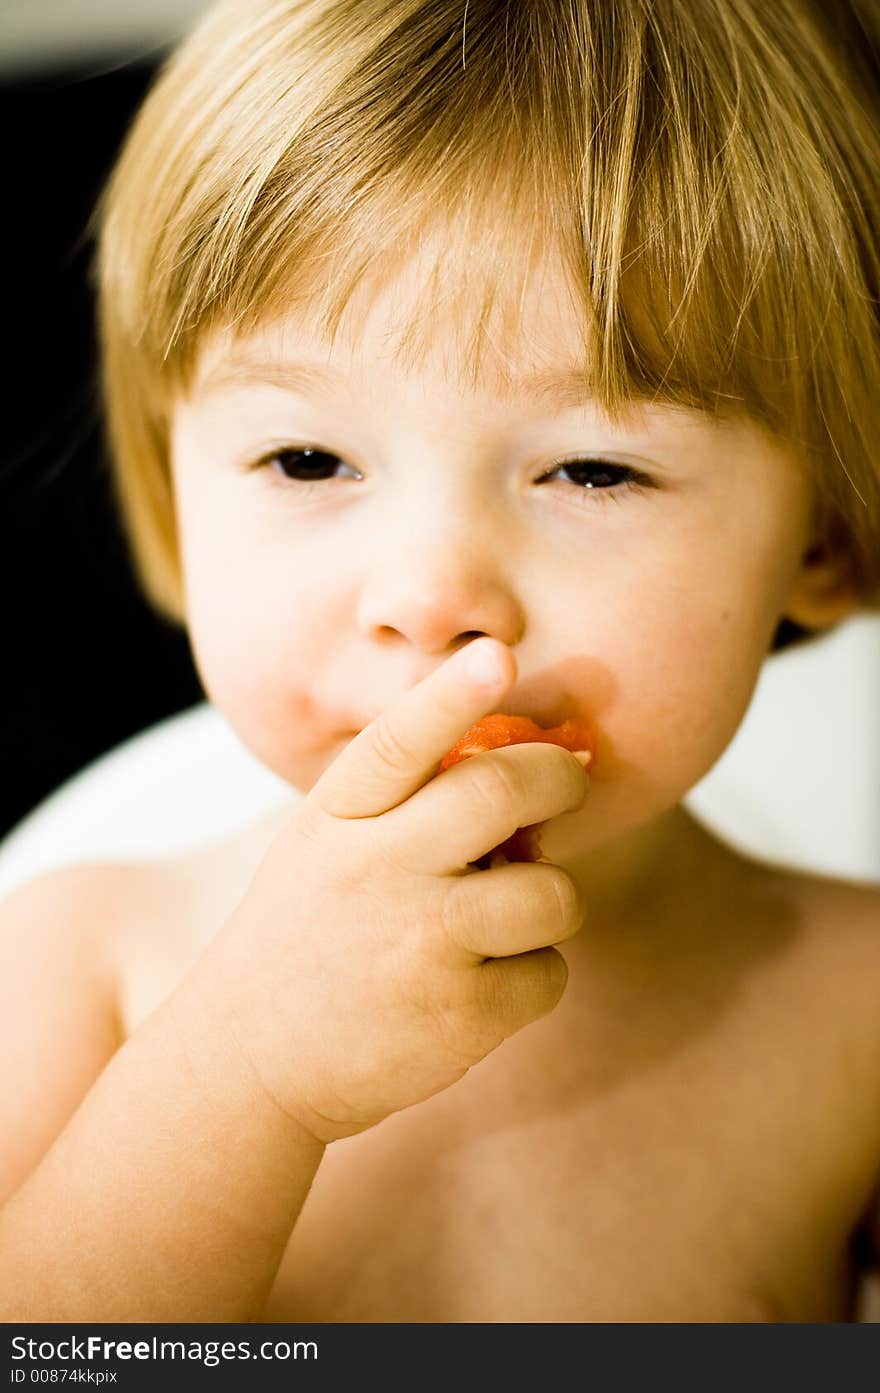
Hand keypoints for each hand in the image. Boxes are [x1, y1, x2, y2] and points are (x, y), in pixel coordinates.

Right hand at [184, 639, 589, 1144]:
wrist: (249, 1062)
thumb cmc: (308, 932)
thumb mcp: (324, 844)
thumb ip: (406, 800)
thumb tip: (535, 768)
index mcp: (338, 818)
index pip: (400, 742)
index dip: (452, 696)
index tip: (494, 657)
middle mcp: (377, 871)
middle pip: (502, 795)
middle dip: (559, 779)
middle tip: (569, 780)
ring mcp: (420, 944)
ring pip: (553, 894)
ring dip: (550, 901)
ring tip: (502, 918)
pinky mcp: (459, 1016)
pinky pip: (549, 974)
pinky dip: (532, 977)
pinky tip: (479, 988)